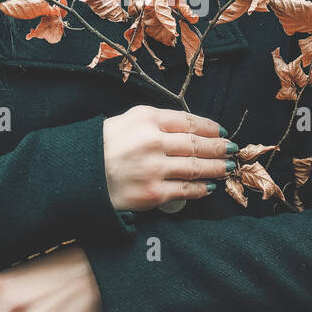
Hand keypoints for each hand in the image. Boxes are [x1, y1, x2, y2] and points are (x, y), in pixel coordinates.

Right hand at [102, 104, 236, 212]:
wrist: (79, 175)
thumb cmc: (102, 146)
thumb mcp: (128, 120)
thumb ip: (157, 121)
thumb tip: (191, 128)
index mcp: (147, 118)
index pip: (189, 121)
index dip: (210, 128)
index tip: (221, 131)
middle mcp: (153, 141)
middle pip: (197, 144)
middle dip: (219, 148)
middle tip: (232, 150)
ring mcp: (154, 168)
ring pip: (196, 167)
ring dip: (216, 167)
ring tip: (227, 167)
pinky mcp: (153, 193)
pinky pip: (186, 190)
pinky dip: (202, 188)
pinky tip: (210, 186)